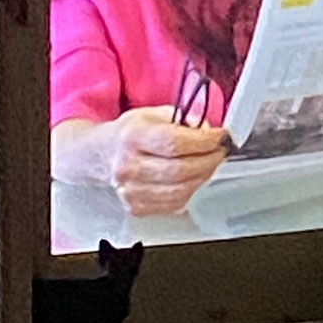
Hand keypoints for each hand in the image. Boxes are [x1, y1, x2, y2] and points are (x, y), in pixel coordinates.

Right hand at [109, 107, 228, 215]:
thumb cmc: (131, 133)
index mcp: (132, 137)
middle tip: (220, 151)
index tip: (219, 136)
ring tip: (210, 163)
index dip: (203, 141)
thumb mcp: (154, 114)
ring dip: (203, 176)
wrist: (103, 155)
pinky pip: (175, 204)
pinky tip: (194, 178)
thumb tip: (207, 127)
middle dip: (209, 160)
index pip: (174, 143)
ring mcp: (131, 191)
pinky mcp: (137, 208)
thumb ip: (183, 118)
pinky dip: (191, 190)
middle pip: (180, 170)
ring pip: (180, 190)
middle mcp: (128, 166)